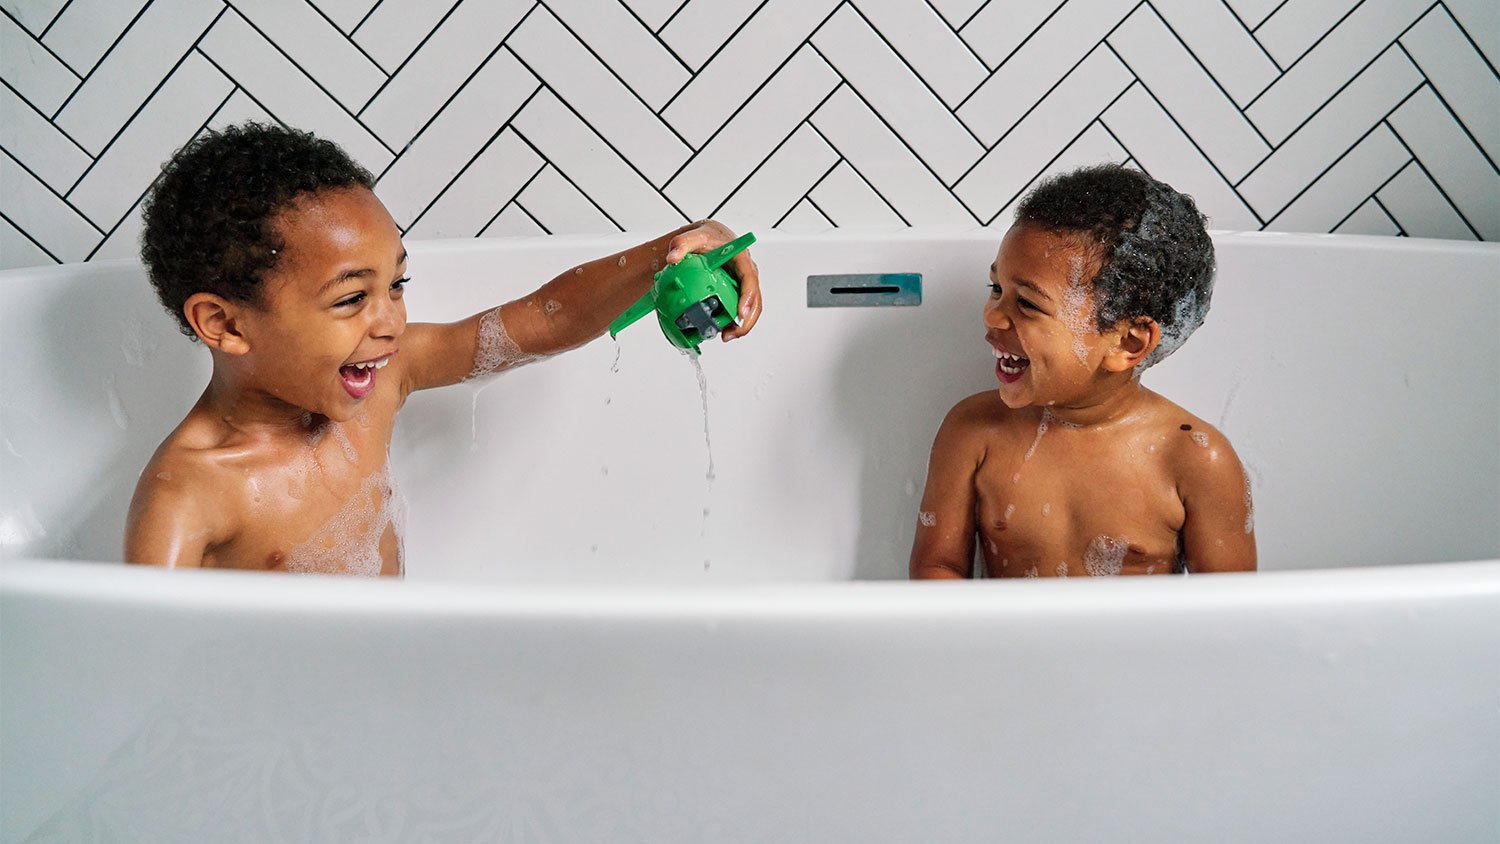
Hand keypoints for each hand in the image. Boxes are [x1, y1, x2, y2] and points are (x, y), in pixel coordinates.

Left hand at [663, 220, 762, 340]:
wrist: (707, 239)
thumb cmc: (705, 238)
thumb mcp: (692, 237)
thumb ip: (681, 244)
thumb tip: (672, 258)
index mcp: (741, 259)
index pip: (749, 280)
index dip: (747, 297)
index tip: (739, 313)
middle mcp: (746, 274)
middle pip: (754, 300)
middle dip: (746, 321)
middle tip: (730, 333)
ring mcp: (742, 285)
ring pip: (749, 309)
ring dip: (740, 326)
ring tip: (725, 336)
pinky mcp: (736, 292)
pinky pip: (737, 309)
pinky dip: (731, 322)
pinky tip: (718, 330)